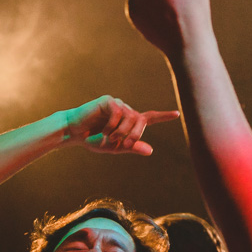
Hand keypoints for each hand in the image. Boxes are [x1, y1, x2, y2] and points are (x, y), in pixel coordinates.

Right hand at [63, 95, 178, 154]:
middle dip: (136, 134)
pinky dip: (113, 125)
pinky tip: (103, 131)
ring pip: (131, 117)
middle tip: (125, 144)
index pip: (149, 117)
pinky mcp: (107, 101)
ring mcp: (117, 104)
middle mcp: (126, 110)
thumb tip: (151, 151)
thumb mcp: (115, 147)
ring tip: (109, 138)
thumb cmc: (93, 140)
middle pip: (141, 120)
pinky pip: (118, 113)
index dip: (163, 116)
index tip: (177, 114)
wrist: (74, 132)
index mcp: (129, 121)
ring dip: (122, 132)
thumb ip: (132, 147)